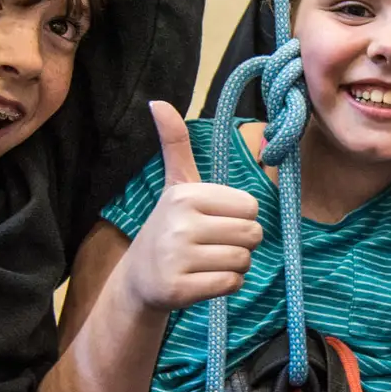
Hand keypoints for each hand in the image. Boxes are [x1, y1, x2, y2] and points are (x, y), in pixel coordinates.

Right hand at [119, 101, 262, 313]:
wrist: (138, 279)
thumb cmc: (168, 228)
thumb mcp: (175, 186)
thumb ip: (175, 145)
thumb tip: (158, 102)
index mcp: (185, 195)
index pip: (250, 206)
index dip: (241, 218)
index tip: (215, 222)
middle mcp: (179, 224)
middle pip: (251, 234)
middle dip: (241, 244)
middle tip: (214, 246)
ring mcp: (177, 258)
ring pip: (243, 261)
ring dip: (235, 267)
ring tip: (208, 263)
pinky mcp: (178, 289)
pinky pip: (230, 285)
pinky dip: (226, 286)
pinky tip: (205, 281)